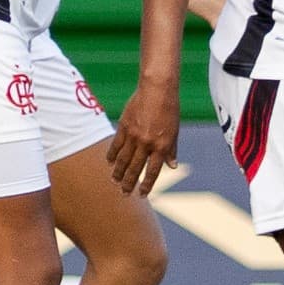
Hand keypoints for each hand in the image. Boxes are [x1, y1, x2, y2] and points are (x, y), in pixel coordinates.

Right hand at [108, 81, 179, 195]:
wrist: (157, 89)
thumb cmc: (169, 109)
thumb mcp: (174, 131)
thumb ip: (172, 150)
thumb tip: (172, 167)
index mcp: (161, 146)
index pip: (153, 172)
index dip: (147, 185)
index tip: (142, 194)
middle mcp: (146, 144)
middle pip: (135, 169)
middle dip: (129, 183)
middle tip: (124, 193)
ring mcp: (134, 136)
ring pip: (123, 159)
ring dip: (118, 173)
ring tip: (114, 182)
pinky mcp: (124, 127)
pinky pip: (116, 145)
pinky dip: (112, 155)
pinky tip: (109, 163)